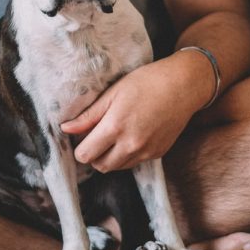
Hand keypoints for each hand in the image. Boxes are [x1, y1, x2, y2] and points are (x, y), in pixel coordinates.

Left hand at [59, 56, 199, 171]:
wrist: (183, 85)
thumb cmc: (146, 82)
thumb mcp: (113, 93)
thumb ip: (89, 115)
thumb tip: (66, 128)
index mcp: (115, 127)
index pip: (85, 155)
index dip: (80, 147)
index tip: (82, 136)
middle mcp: (130, 145)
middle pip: (100, 166)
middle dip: (93, 155)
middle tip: (96, 137)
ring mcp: (146, 152)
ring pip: (117, 167)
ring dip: (110, 157)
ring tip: (114, 135)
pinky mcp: (158, 154)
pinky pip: (135, 162)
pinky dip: (127, 155)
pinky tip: (131, 135)